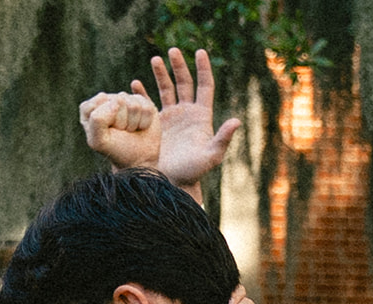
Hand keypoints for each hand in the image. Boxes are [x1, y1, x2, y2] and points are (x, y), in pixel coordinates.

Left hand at [79, 89, 160, 170]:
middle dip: (122, 121)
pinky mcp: (142, 101)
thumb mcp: (98, 141)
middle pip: (118, 100)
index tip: (108, 132)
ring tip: (130, 130)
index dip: (106, 118)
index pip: (100, 100)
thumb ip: (97, 119)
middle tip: (121, 133)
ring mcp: (125, 99)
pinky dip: (146, 119)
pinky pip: (146, 105)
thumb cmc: (116, 150)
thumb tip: (116, 101)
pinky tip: (141, 125)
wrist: (139, 160)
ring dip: (134, 122)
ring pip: (134, 104)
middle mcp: (107, 100)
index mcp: (90, 109)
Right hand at [140, 48, 240, 193]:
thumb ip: (223, 139)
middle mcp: (187, 113)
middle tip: (172, 50)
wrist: (173, 183)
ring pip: (167, 89)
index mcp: (201, 115)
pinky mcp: (157, 124)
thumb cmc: (193, 172)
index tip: (200, 51)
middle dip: (179, 66)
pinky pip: (149, 103)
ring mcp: (172, 117)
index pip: (205, 86)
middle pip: (184, 82)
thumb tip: (237, 121)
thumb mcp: (211, 156)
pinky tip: (136, 82)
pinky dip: (143, 92)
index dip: (203, 68)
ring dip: (161, 73)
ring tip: (155, 59)